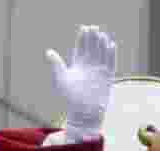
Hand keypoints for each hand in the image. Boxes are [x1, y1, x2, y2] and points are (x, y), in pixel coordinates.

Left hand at [45, 26, 116, 140]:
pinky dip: (111, 54)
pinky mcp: (107, 77)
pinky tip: (110, 44)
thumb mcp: (60, 79)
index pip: (81, 48)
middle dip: (93, 38)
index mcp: (78, 65)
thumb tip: (48, 51)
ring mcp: (99, 71)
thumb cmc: (69, 98)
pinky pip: (110, 63)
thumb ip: (56, 65)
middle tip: (93, 27)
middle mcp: (89, 66)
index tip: (83, 27)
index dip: (83, 38)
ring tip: (101, 34)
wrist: (83, 113)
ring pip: (101, 53)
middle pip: (92, 48)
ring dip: (102, 44)